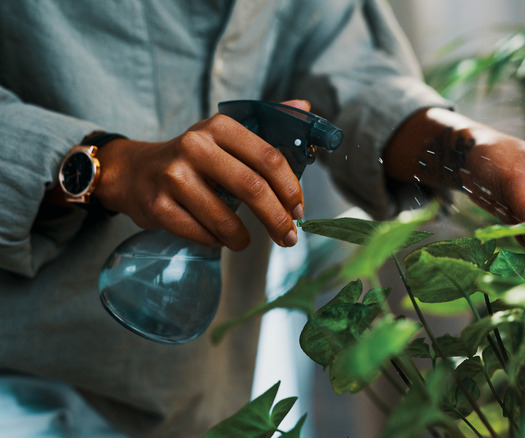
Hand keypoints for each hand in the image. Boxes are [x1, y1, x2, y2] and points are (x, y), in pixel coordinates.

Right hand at [93, 100, 310, 249]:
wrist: (133, 172)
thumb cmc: (192, 158)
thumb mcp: (225, 134)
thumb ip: (267, 124)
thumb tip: (306, 108)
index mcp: (219, 127)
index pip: (269, 158)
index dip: (291, 189)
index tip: (299, 210)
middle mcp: (195, 146)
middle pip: (252, 188)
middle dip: (277, 219)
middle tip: (288, 237)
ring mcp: (173, 177)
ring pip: (225, 219)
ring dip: (243, 238)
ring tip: (246, 241)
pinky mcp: (158, 206)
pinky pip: (201, 234)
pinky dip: (216, 241)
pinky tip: (217, 237)